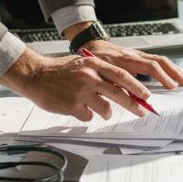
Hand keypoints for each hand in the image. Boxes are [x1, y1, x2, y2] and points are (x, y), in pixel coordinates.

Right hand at [0, 48, 150, 120]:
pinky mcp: (72, 106)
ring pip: (105, 109)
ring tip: (102, 111)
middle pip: (118, 93)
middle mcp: (89, 77)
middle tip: (141, 111)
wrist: (36, 75)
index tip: (146, 95)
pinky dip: (87, 115)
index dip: (137, 86)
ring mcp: (80, 92)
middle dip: (133, 104)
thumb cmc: (59, 71)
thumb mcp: (83, 65)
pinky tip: (80, 109)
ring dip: (106, 113)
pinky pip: (88, 116)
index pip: (122, 76)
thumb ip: (100, 73)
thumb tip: (122, 86)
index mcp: (93, 64)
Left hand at [76, 39, 182, 88]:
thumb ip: (116, 87)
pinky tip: (175, 74)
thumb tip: (132, 100)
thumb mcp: (101, 75)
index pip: (150, 66)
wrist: (90, 44)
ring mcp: (138, 54)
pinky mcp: (139, 56)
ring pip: (160, 60)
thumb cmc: (94, 61)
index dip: (162, 77)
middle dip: (175, 73)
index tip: (171, 87)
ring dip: (175, 70)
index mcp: (126, 59)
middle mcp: (135, 55)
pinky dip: (168, 68)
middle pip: (160, 61)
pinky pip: (156, 60)